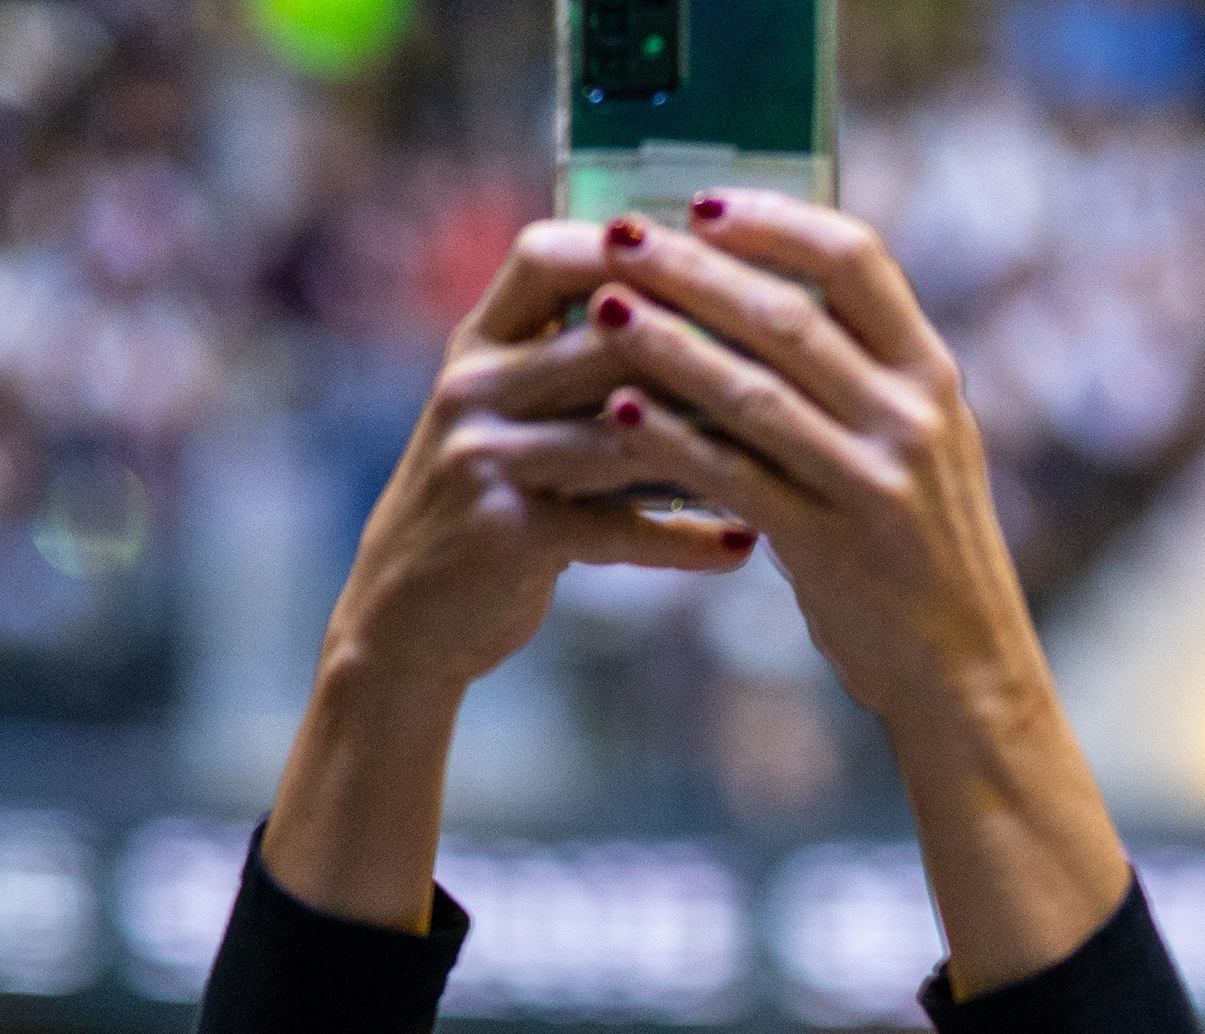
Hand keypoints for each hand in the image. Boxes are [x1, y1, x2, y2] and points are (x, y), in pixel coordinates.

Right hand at [323, 220, 758, 695]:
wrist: (407, 614)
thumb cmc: (492, 501)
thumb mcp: (512, 414)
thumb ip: (577, 363)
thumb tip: (701, 313)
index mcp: (480, 342)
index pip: (549, 256)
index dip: (634, 249)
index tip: (723, 260)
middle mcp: (474, 386)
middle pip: (606, 339)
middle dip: (705, 349)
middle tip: (797, 363)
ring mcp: (484, 458)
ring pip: (621, 432)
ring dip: (709, 445)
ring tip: (788, 454)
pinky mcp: (506, 533)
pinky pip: (616, 528)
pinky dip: (683, 541)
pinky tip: (742, 549)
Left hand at [573, 193, 1045, 738]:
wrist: (967, 673)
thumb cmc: (925, 556)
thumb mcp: (923, 450)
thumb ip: (865, 380)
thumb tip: (767, 301)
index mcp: (932, 378)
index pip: (858, 259)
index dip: (776, 221)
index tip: (703, 203)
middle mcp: (911, 419)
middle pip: (790, 314)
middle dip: (696, 270)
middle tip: (621, 237)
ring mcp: (875, 482)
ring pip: (756, 391)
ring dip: (670, 343)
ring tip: (603, 309)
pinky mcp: (833, 546)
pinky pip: (738, 477)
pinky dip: (675, 439)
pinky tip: (622, 410)